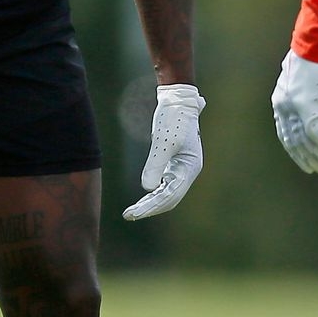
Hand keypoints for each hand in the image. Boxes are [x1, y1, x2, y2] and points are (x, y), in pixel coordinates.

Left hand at [122, 84, 204, 220]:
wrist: (177, 101)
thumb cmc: (173, 119)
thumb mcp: (163, 141)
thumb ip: (155, 164)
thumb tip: (147, 189)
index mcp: (189, 168)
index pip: (170, 196)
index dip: (151, 207)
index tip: (133, 213)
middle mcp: (188, 171)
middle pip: (169, 199)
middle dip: (150, 208)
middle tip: (128, 215)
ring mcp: (183, 168)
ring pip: (167, 194)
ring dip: (151, 203)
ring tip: (131, 211)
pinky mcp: (175, 164)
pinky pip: (165, 185)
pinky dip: (153, 193)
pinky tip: (142, 198)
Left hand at [271, 50, 317, 175]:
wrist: (314, 44)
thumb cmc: (309, 56)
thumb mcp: (296, 76)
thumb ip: (296, 89)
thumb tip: (301, 92)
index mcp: (279, 103)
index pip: (285, 135)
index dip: (296, 152)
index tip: (306, 163)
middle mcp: (284, 109)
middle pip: (296, 143)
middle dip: (309, 159)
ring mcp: (296, 110)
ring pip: (307, 143)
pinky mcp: (310, 108)